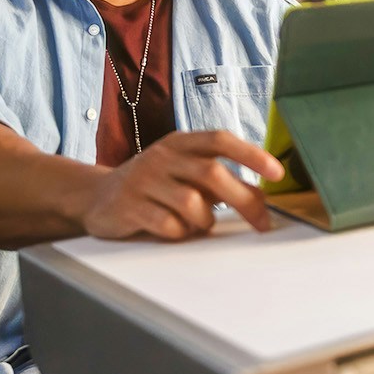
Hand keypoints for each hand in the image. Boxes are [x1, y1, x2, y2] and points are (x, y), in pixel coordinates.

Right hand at [81, 130, 284, 240]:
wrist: (96, 196)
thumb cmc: (154, 185)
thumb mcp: (186, 175)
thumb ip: (222, 182)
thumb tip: (261, 197)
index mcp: (181, 143)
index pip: (220, 140)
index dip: (251, 154)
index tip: (277, 173)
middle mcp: (162, 156)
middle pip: (212, 174)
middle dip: (243, 201)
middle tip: (262, 223)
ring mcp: (143, 180)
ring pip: (192, 204)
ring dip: (205, 221)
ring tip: (199, 223)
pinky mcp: (129, 206)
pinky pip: (169, 226)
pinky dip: (180, 233)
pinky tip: (174, 230)